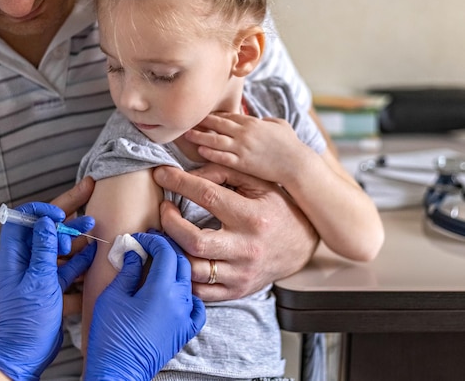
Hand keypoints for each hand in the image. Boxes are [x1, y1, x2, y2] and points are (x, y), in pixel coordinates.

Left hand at [0, 202, 96, 380]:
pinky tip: (94, 252)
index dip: (39, 212)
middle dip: (66, 223)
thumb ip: (44, 249)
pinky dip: (81, 260)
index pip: (21, 221)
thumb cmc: (27, 319)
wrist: (28, 352)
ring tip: (94, 228)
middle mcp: (26, 261)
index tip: (59, 213)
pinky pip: (68, 267)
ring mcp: (40, 274)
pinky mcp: (52, 286)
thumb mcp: (38, 279)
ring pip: (59, 250)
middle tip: (88, 218)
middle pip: (46, 233)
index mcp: (15, 256)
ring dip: (76, 240)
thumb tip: (46, 222)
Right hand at [84, 232, 205, 380]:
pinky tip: (177, 293)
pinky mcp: (185, 331)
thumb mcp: (114, 296)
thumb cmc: (110, 335)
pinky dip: (190, 295)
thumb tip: (135, 254)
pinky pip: (197, 307)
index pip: (166, 252)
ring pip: (188, 281)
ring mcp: (185, 317)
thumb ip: (128, 270)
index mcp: (162, 289)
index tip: (140, 239)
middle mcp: (180, 301)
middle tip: (150, 244)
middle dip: (167, 249)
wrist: (118, 371)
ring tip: (159, 264)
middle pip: (181, 262)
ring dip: (176, 268)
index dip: (153, 240)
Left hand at [153, 163, 318, 301]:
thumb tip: (190, 174)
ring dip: (172, 250)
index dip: (179, 183)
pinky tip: (177, 257)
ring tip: (166, 234)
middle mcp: (246, 248)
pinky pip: (199, 291)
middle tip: (164, 209)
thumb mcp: (259, 184)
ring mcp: (241, 274)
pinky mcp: (236, 291)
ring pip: (193, 270)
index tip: (161, 174)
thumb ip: (225, 173)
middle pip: (194, 241)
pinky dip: (182, 275)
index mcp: (252, 217)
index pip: (208, 197)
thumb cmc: (276, 209)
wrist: (302, 247)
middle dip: (170, 223)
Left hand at [185, 113, 310, 184]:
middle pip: (218, 124)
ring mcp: (243, 147)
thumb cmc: (291, 145)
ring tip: (187, 135)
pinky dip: (210, 153)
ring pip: (216, 140)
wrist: (296, 164)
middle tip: (187, 120)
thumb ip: (267, 121)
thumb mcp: (280, 126)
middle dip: (201, 122)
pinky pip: (222, 157)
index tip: (202, 115)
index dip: (214, 116)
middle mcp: (245, 133)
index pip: (228, 116)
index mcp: (253, 122)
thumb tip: (261, 120)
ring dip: (200, 137)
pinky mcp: (243, 162)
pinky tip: (200, 151)